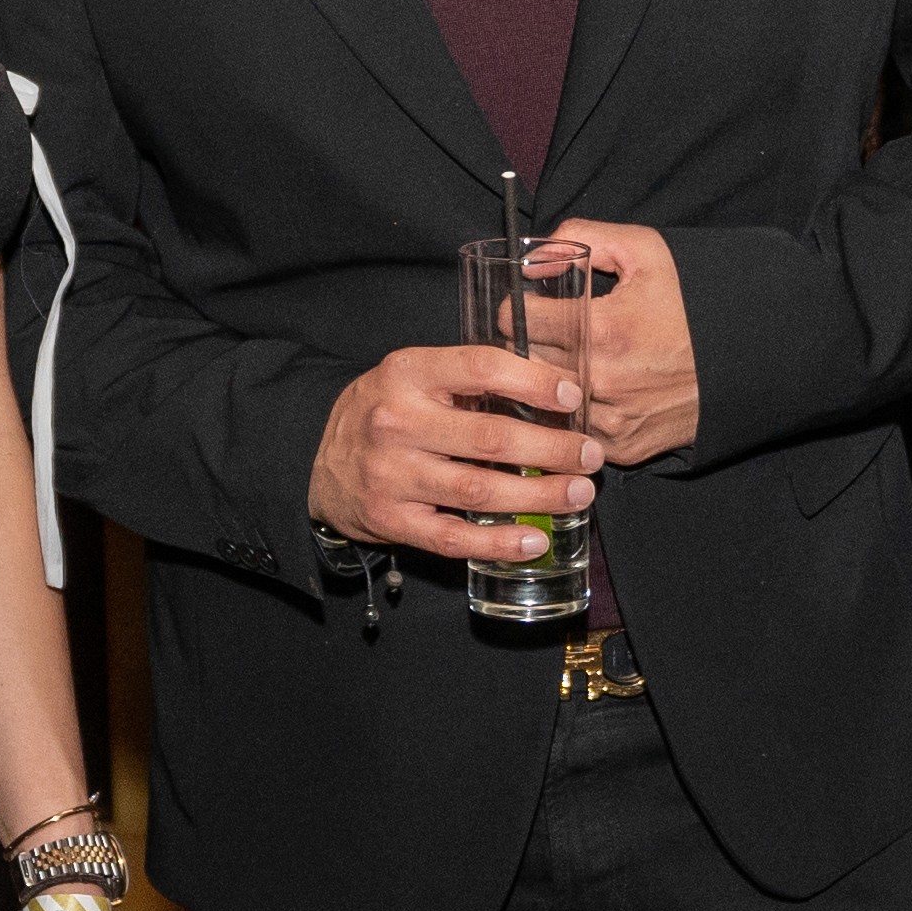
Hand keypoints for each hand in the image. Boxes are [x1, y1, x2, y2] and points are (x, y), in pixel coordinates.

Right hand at [308, 341, 594, 561]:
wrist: (320, 462)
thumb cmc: (385, 413)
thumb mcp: (415, 378)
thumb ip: (470, 380)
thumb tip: (554, 391)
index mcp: (408, 373)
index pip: (481, 368)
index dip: (534, 382)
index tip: (572, 397)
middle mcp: (397, 422)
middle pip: (491, 437)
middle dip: (553, 448)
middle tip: (591, 455)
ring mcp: (392, 475)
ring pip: (479, 490)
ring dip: (539, 495)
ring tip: (578, 494)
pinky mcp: (391, 520)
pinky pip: (453, 538)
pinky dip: (498, 543)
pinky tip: (534, 540)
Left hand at [541, 219, 703, 465]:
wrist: (746, 358)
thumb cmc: (692, 301)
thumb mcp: (643, 250)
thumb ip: (580, 238)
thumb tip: (533, 264)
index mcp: (602, 330)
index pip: (518, 322)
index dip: (517, 308)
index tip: (529, 307)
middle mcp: (602, 382)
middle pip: (524, 364)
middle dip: (527, 345)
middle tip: (548, 333)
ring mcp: (611, 420)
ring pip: (543, 404)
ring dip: (545, 384)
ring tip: (566, 361)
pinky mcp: (622, 447)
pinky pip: (573, 431)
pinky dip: (573, 414)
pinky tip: (592, 391)